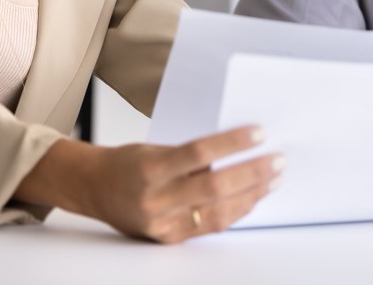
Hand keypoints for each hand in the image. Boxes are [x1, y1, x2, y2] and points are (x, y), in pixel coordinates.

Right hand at [16, 126, 282, 242]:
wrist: (94, 189)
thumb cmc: (126, 163)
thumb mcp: (155, 148)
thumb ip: (191, 156)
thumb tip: (236, 151)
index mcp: (150, 168)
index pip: (198, 153)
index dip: (231, 144)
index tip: (259, 133)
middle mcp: (156, 199)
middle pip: (214, 186)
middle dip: (252, 173)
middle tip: (277, 160)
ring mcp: (162, 223)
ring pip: (217, 212)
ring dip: (252, 195)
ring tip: (273, 179)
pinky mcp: (168, 238)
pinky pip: (210, 227)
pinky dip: (235, 212)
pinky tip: (252, 199)